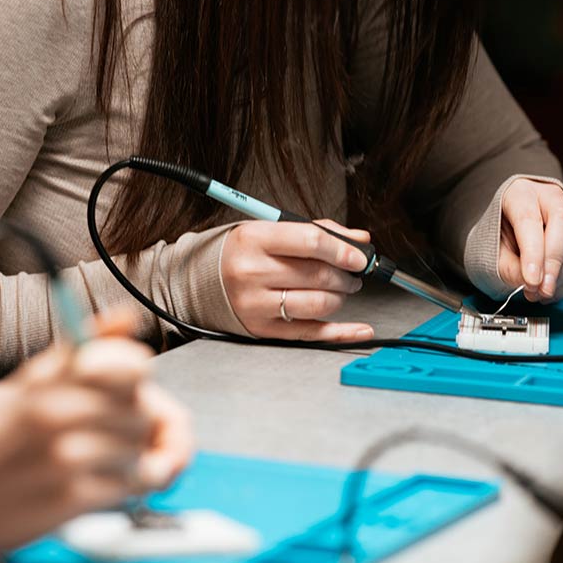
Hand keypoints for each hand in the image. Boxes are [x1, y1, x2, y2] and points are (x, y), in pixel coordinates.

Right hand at [0, 309, 193, 553]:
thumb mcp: (32, 381)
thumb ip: (83, 348)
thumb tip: (126, 317)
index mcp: (50, 378)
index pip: (132, 365)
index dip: (138, 379)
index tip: (131, 390)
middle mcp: (59, 411)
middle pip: (140, 412)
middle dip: (134, 424)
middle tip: (113, 431)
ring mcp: (66, 455)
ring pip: (137, 450)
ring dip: (129, 458)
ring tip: (102, 459)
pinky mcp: (71, 496)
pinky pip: (126, 487)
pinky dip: (121, 486)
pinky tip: (98, 481)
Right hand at [219, 219, 374, 340]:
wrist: (201, 281)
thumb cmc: (241, 253)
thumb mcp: (270, 230)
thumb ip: (316, 231)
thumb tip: (359, 241)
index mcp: (254, 239)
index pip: (311, 242)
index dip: (343, 250)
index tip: (359, 256)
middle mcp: (252, 272)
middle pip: (318, 275)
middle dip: (346, 275)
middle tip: (352, 273)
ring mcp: (256, 304)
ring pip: (318, 304)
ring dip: (341, 297)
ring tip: (340, 290)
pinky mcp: (263, 329)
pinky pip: (311, 332)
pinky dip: (342, 331)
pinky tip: (360, 329)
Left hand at [496, 179, 562, 302]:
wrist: (509, 228)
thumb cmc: (499, 234)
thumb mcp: (491, 249)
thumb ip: (508, 267)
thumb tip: (531, 285)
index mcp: (520, 193)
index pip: (529, 218)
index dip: (532, 252)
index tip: (531, 280)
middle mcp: (549, 197)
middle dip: (554, 261)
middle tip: (542, 288)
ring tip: (543, 293)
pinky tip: (554, 290)